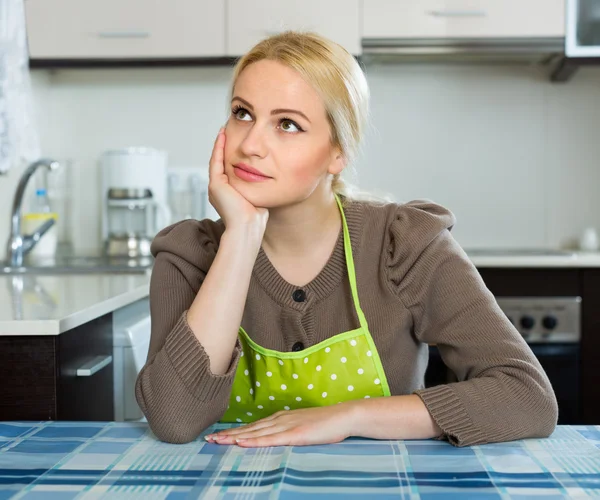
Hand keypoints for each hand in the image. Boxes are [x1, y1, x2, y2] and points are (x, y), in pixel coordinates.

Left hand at [205, 402, 359, 447]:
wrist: (342, 416)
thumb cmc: (325, 423)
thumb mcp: (302, 426)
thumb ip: (287, 430)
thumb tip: (274, 437)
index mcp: (280, 418)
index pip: (252, 427)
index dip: (234, 431)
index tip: (217, 436)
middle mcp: (279, 420)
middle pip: (249, 429)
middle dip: (228, 434)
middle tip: (208, 439)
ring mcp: (285, 426)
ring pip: (255, 433)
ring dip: (235, 437)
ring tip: (218, 441)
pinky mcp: (294, 434)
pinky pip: (270, 439)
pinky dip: (254, 441)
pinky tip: (241, 442)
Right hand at [208, 127, 268, 229]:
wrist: (248, 226)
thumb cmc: (255, 217)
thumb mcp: (256, 197)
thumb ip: (257, 187)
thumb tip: (267, 179)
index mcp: (226, 193)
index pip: (226, 170)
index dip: (228, 156)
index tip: (234, 143)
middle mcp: (218, 190)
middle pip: (220, 163)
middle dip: (223, 147)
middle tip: (226, 132)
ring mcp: (215, 187)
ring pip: (216, 160)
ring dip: (219, 145)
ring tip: (223, 131)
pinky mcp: (215, 184)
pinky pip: (216, 161)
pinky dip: (218, 148)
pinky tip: (222, 136)